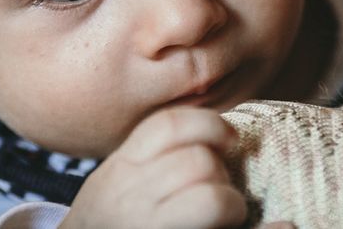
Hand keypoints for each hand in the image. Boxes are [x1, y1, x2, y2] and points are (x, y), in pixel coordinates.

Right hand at [61, 106, 246, 228]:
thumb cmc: (111, 218)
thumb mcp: (120, 177)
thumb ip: (154, 155)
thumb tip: (214, 137)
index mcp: (123, 165)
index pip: (169, 125)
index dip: (209, 123)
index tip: (229, 137)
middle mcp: (131, 194)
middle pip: (198, 160)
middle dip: (222, 168)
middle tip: (222, 184)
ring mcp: (146, 224)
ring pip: (211, 196)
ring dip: (230, 200)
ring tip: (226, 210)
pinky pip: (209, 218)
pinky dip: (229, 219)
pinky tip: (223, 225)